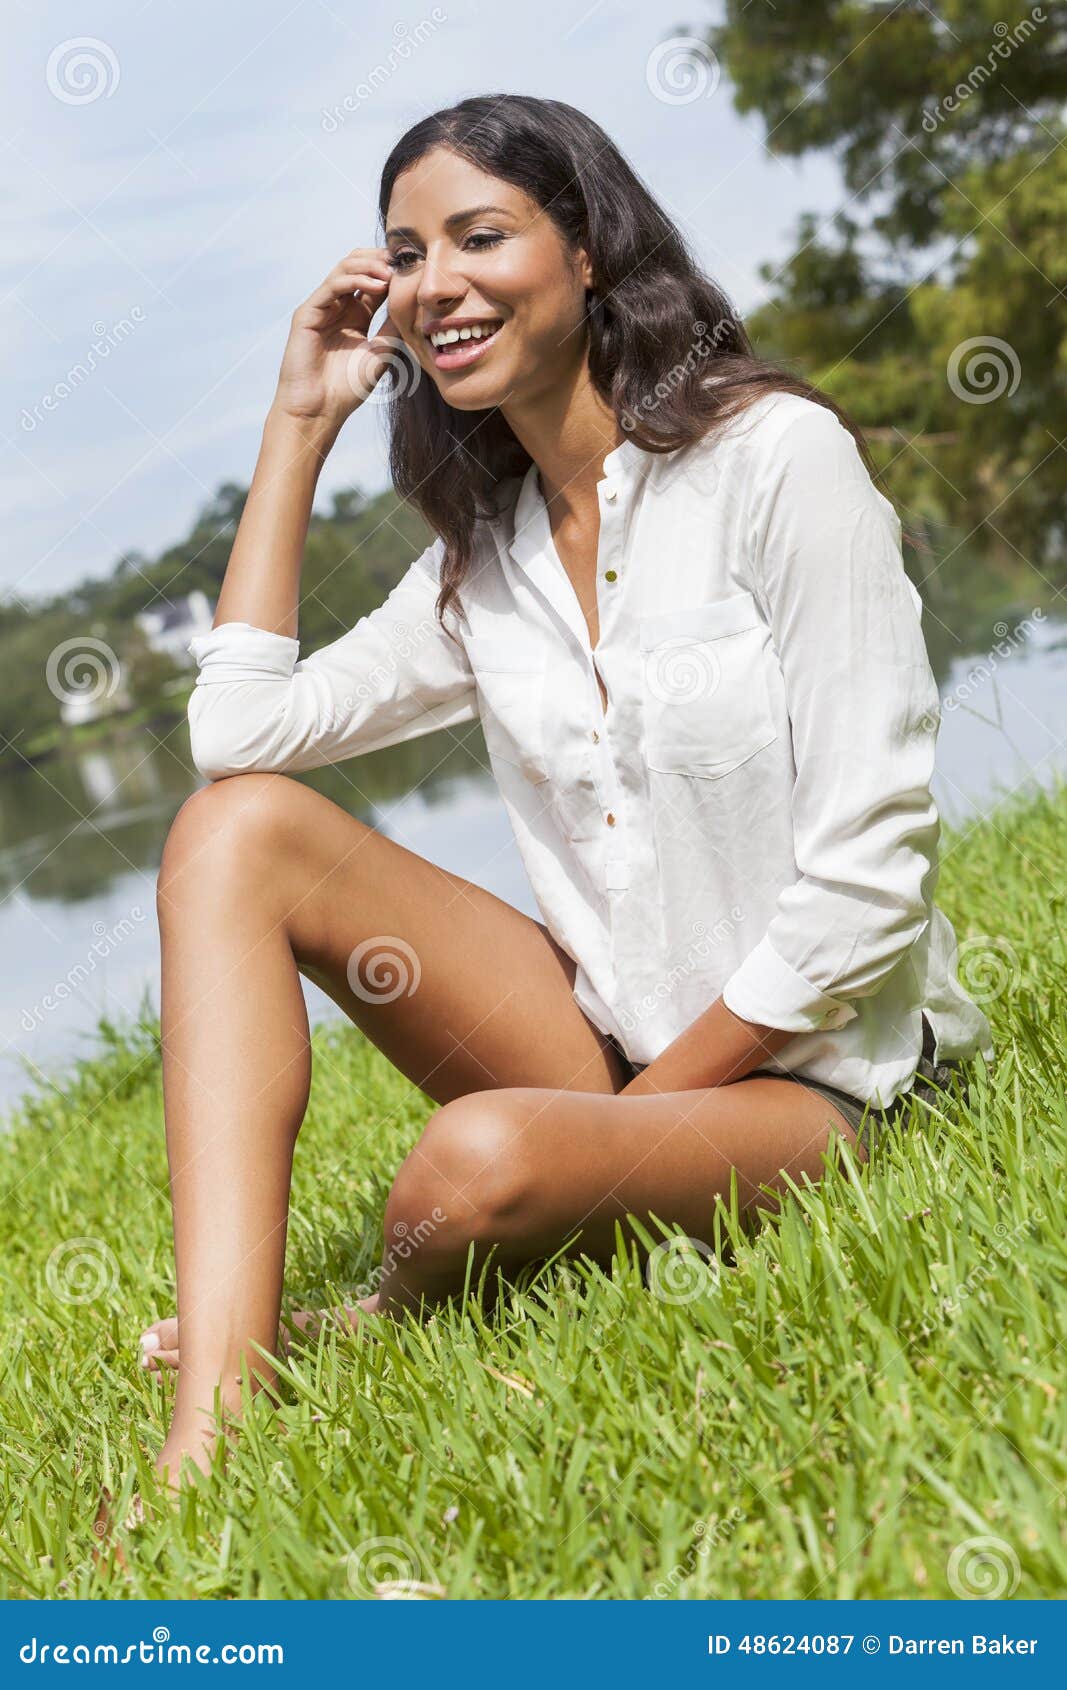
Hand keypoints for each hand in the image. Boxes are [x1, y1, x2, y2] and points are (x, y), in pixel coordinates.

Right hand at [273, 247, 403, 429]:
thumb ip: (394, 326)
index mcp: (355, 315)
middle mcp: (338, 306)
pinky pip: (332, 286)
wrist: (319, 409)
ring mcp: (322, 307)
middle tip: (404, 263)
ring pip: (345, 269)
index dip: (393, 271)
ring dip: (370, 266)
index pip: (374, 280)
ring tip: (392, 273)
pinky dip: (356, 280)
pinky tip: (377, 285)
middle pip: (357, 266)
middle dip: (381, 260)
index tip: (417, 269)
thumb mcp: (381, 352)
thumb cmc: (347, 388)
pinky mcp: (307, 313)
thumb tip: (415, 302)